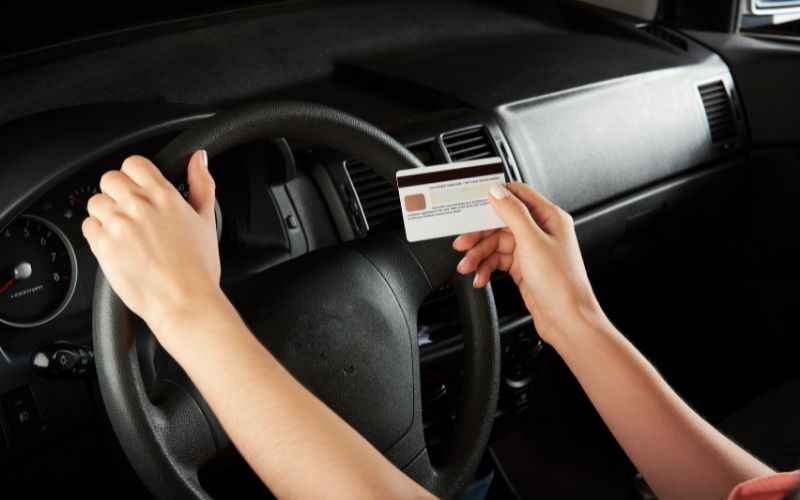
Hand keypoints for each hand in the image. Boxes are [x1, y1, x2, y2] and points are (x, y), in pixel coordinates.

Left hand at [82, 151, 222, 345]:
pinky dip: (98, 234)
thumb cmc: (197, 267)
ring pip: (95, 202)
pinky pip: (88, 227)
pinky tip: (118, 246)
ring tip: (125, 233)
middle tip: (132, 213)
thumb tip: (199, 159)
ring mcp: (117, 225)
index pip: (134, 163)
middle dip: (118, 193)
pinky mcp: (103, 245)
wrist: (183, 301)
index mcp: (163, 195)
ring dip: (106, 213)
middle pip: (109, 179)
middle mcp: (138, 206)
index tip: (139, 189)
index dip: (135, 175)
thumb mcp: (207, 220)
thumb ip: (202, 184)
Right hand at [452, 183, 604, 343]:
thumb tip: (497, 191)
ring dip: (479, 255)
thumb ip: (513, 213)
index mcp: (549, 217)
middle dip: (479, 235)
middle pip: (501, 222)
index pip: (517, 195)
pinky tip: (480, 277)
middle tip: (462, 244)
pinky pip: (498, 261)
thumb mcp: (532, 242)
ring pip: (496, 244)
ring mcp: (531, 250)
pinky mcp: (523, 267)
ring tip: (468, 267)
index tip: (472, 204)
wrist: (566, 320)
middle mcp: (540, 231)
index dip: (494, 197)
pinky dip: (486, 268)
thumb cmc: (561, 283)